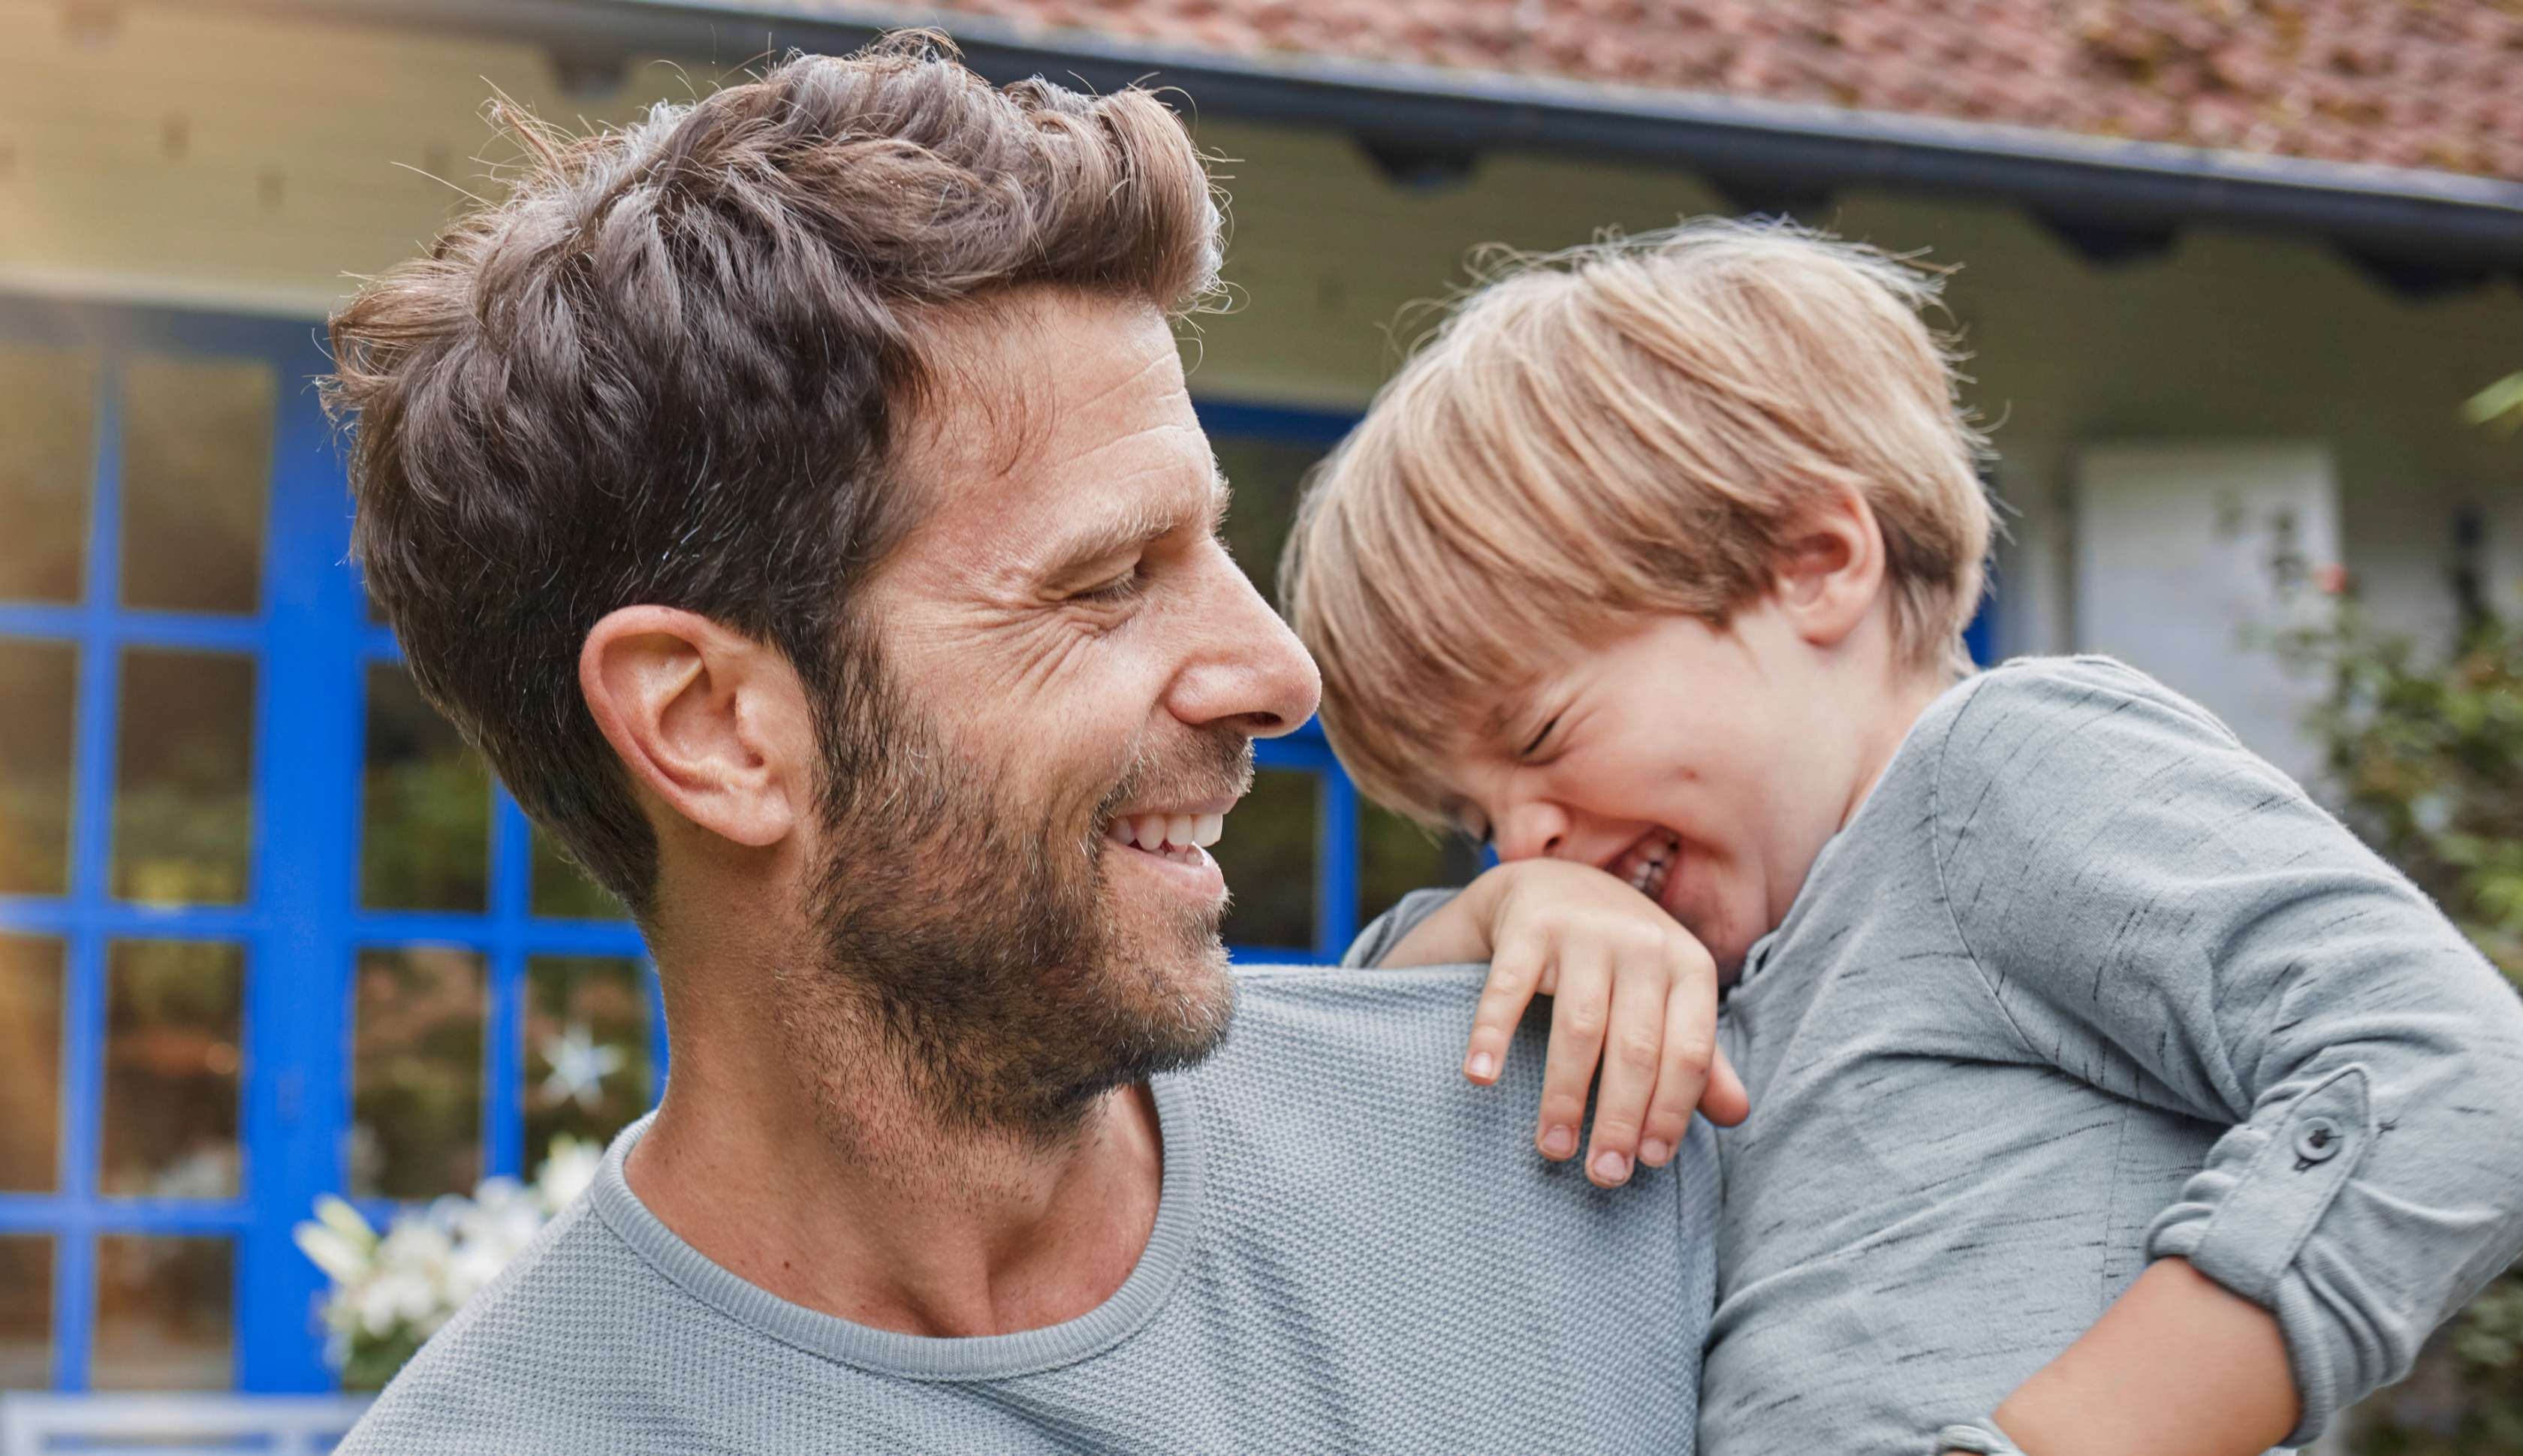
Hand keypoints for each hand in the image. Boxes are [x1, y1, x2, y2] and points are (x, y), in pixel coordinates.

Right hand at [1458, 859, 1748, 1186]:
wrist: (1556, 883)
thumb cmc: (1622, 963)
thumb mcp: (1669, 1000)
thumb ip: (1699, 1059)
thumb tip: (1738, 1116)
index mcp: (1688, 966)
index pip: (1690, 1051)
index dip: (1672, 1112)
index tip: (1649, 1164)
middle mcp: (1643, 942)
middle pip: (1637, 1047)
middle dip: (1620, 1119)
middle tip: (1603, 1175)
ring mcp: (1585, 928)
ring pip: (1579, 1027)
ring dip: (1565, 1095)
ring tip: (1552, 1149)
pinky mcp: (1529, 923)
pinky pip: (1509, 989)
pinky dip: (1491, 1035)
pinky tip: (1481, 1080)